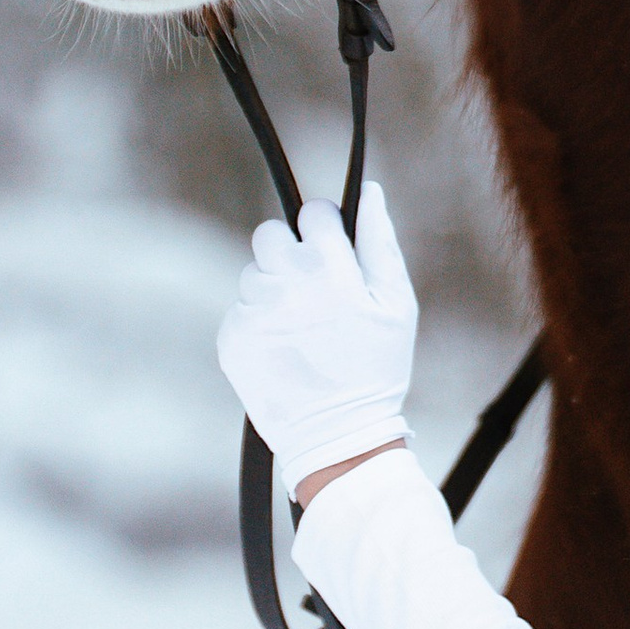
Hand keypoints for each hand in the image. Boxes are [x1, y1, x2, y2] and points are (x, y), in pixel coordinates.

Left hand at [216, 186, 417, 500]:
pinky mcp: (232, 339)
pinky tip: (284, 347)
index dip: (326, 230)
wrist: (337, 437)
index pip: (313, 212)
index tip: (334, 254)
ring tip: (300, 326)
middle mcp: (285, 285)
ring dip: (273, 289)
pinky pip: (241, 309)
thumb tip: (369, 191)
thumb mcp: (397, 304)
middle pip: (270, 233)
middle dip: (291, 252)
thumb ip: (380, 241)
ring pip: (253, 272)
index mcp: (329, 269)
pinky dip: (259, 322)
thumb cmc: (376, 369)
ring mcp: (254, 313)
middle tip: (312, 288)